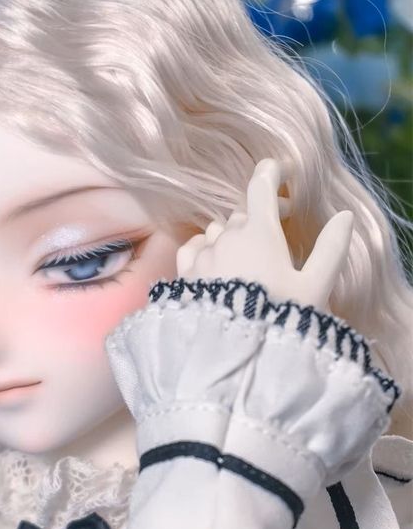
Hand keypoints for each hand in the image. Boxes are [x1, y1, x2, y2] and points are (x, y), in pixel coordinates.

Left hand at [176, 158, 352, 309]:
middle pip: (242, 214)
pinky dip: (204, 249)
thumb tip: (344, 216)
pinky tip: (213, 264)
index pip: (260, 186)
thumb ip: (331, 248)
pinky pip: (192, 248)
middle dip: (259, 219)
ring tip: (246, 262)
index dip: (270, 173)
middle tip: (275, 240)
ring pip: (216, 231)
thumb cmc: (279, 320)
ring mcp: (202, 255)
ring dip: (231, 237)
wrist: (234, 358)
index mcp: (259, 232)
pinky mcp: (184, 275)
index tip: (276, 171)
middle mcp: (227, 237)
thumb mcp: (315, 287)